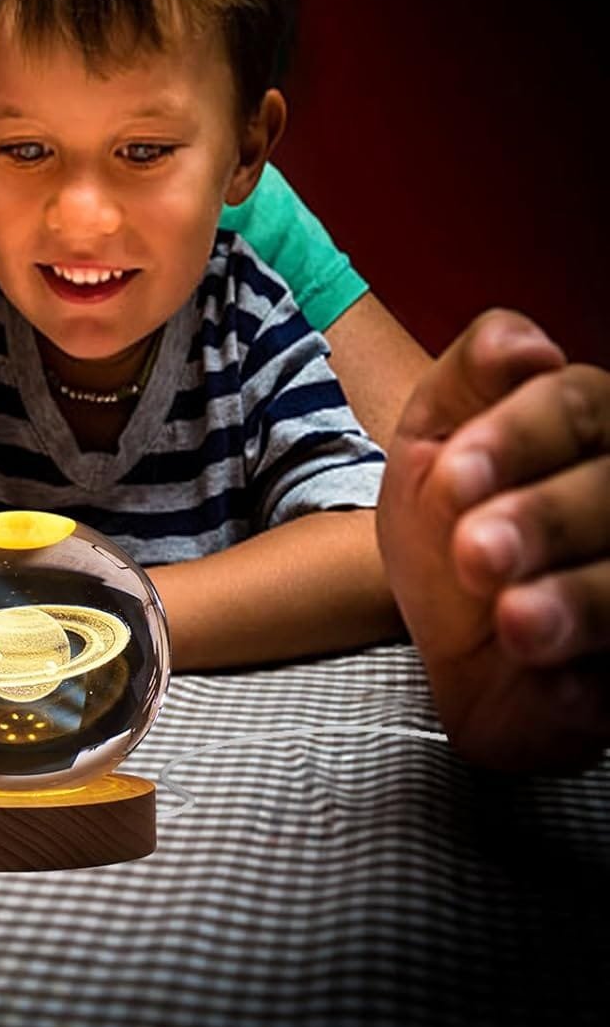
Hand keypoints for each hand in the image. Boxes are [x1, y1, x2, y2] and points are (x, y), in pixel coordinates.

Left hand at [378, 309, 608, 771]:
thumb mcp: (432, 443)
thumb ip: (468, 380)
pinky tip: (559, 683)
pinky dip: (594, 678)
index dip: (516, 438)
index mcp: (586, 424)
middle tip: (475, 554)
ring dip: (577, 600)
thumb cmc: (449, 527)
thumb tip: (526, 343)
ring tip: (515, 625)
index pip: (576, 405)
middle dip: (542, 520)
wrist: (456, 646)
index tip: (453, 476)